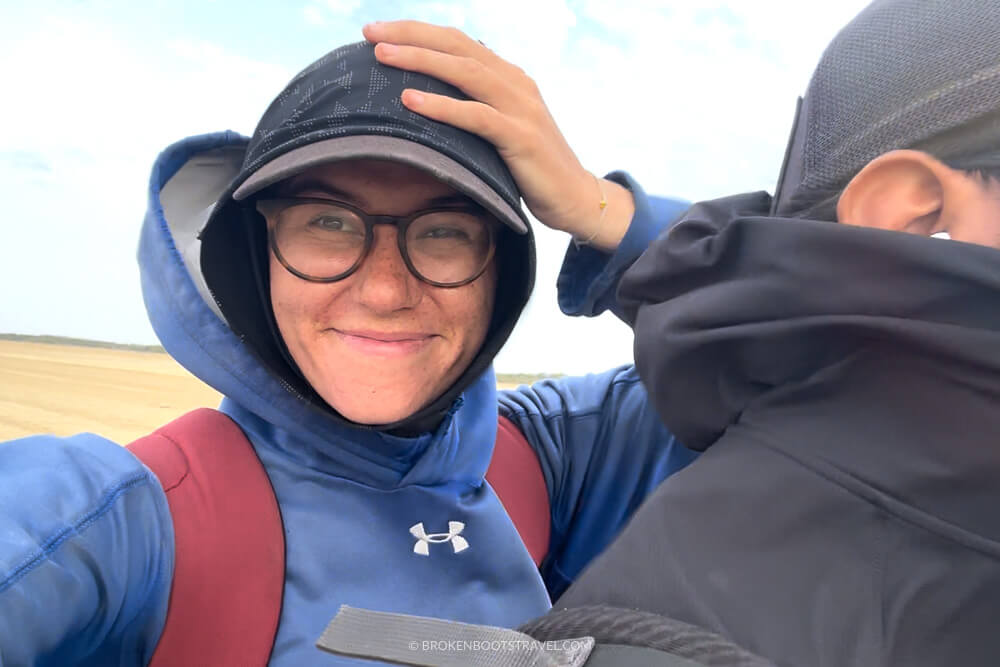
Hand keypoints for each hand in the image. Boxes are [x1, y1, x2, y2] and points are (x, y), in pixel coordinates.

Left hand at [362, 20, 632, 250]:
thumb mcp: (503, 128)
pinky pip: (477, 116)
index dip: (418, 32)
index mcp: (509, 76)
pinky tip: (410, 101)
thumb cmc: (531, 168)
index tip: (377, 30)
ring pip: (465, 72)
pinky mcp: (522, 138)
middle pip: (457, 47)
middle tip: (369, 33)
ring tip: (382, 56)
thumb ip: (478, 106)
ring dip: (420, 61)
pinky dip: (443, 106)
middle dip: (411, 36)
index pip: (458, 41)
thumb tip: (436, 95)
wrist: (576, 198)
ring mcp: (521, 109)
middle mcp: (516, 84)